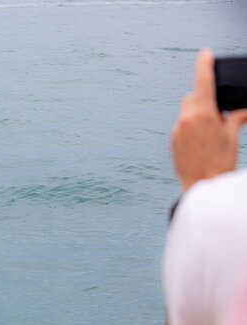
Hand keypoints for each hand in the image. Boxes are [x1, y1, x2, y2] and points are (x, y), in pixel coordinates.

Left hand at [171, 49, 246, 190]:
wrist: (202, 185)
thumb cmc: (220, 161)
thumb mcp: (232, 137)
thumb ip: (235, 118)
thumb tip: (243, 111)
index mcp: (204, 114)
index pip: (203, 81)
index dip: (204, 64)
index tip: (205, 53)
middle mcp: (187, 119)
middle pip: (192, 97)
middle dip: (204, 100)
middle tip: (216, 115)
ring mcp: (177, 130)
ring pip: (185, 112)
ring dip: (195, 115)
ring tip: (207, 134)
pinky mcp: (172, 141)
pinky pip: (180, 127)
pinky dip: (189, 129)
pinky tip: (198, 144)